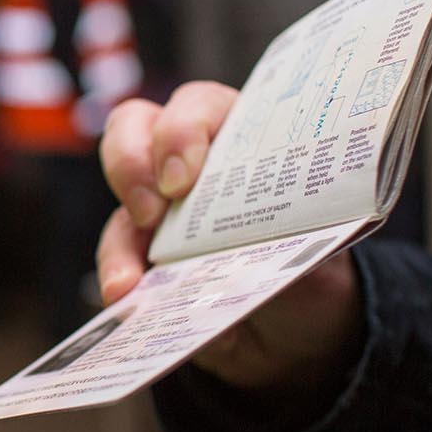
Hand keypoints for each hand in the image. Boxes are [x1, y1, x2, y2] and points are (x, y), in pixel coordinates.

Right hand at [96, 83, 362, 396]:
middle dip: (131, 163)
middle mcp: (193, 158)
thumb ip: (284, 247)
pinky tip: (124, 300)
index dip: (181, 132)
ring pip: (118, 191)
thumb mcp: (314, 250)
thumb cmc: (313, 265)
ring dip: (118, 234)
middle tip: (150, 214)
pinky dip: (117, 275)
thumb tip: (249, 265)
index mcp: (243, 137)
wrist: (301, 325)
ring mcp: (161, 202)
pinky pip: (116, 254)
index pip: (200, 106)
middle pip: (136, 126)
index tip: (181, 181)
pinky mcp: (141, 249)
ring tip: (128, 281)